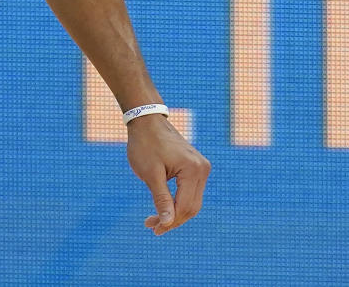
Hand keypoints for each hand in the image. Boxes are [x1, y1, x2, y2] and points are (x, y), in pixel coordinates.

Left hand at [126, 114, 210, 234]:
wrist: (147, 120)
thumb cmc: (145, 144)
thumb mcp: (150, 174)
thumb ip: (161, 199)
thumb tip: (167, 223)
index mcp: (193, 170)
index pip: (186, 206)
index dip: (170, 221)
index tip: (153, 229)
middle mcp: (202, 168)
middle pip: (192, 206)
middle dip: (172, 219)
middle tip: (151, 226)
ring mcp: (201, 167)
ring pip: (192, 200)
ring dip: (174, 212)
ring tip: (153, 219)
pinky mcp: (195, 166)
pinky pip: (189, 190)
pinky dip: (177, 201)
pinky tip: (163, 206)